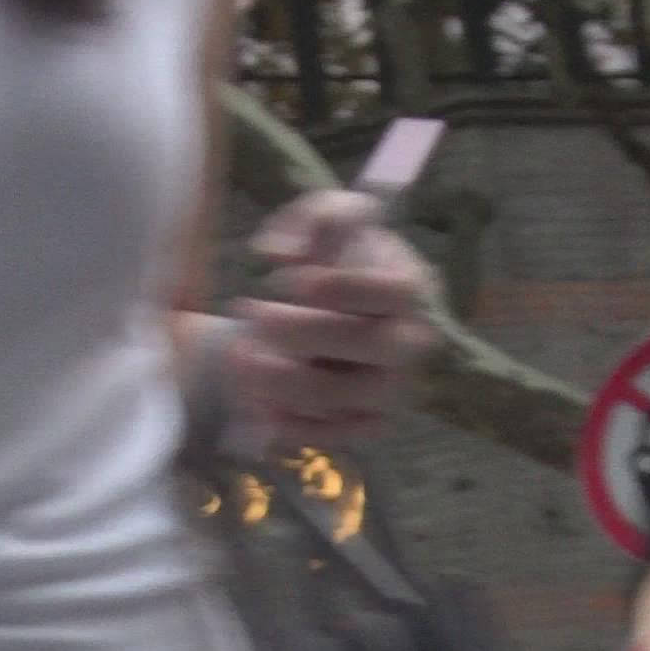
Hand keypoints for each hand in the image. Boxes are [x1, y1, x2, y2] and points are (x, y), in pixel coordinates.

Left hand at [229, 193, 434, 451]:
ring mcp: (390, 391)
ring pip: (336, 397)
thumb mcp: (331, 215)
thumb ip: (312, 218)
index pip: (391, 292)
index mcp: (410, 290)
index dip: (341, 287)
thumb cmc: (339, 257)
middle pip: (361, 346)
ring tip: (238, 353)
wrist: (346, 308)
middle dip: (297, 330)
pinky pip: (326, 435)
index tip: (292, 278)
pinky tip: (250, 396)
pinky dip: (283, 421)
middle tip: (251, 311)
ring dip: (278, 379)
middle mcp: (410, 344)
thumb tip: (277, 253)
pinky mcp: (366, 425)